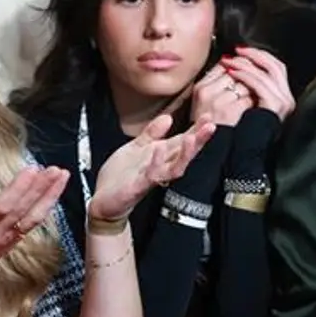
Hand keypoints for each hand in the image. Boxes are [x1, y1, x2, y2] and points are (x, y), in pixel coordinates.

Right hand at [0, 166, 68, 274]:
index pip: (2, 205)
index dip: (19, 188)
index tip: (32, 170)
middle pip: (23, 208)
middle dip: (41, 187)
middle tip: (55, 169)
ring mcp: (9, 236)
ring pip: (33, 216)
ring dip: (50, 195)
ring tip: (62, 177)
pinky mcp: (16, 239)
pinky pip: (34, 222)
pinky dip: (46, 206)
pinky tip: (54, 192)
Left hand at [90, 114, 215, 220]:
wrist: (104, 199)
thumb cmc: (122, 175)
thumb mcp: (137, 147)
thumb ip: (152, 133)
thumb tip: (168, 117)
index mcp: (161, 156)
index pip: (183, 142)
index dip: (196, 130)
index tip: (209, 116)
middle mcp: (161, 168)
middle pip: (185, 154)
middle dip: (198, 141)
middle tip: (211, 126)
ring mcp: (151, 178)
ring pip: (174, 168)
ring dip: (184, 154)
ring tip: (192, 138)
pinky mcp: (137, 187)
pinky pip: (150, 176)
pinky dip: (156, 164)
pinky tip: (158, 150)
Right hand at [191, 62, 254, 126]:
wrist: (209, 150)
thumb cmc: (211, 127)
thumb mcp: (205, 102)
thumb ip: (217, 83)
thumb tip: (234, 64)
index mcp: (200, 87)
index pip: (224, 65)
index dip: (239, 67)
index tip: (246, 74)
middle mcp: (206, 91)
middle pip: (236, 72)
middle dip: (248, 78)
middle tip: (254, 87)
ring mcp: (217, 101)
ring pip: (245, 84)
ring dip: (253, 91)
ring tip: (252, 99)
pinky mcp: (230, 111)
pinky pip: (250, 99)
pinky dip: (255, 104)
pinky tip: (252, 110)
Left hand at [222, 46, 294, 120]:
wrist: (241, 150)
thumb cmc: (237, 127)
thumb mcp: (245, 102)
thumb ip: (247, 85)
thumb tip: (235, 63)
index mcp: (281, 95)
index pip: (275, 67)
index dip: (258, 56)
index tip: (241, 50)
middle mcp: (286, 97)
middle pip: (275, 65)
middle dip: (254, 55)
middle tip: (236, 50)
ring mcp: (282, 102)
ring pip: (265, 73)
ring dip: (244, 64)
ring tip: (228, 60)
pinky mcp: (274, 106)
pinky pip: (258, 84)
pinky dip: (244, 75)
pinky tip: (231, 72)